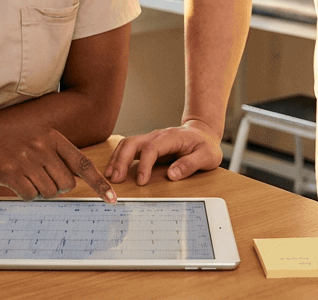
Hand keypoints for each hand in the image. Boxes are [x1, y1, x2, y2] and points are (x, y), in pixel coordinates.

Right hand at [0, 126, 115, 202]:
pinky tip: (17, 181)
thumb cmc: (11, 142)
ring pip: (50, 192)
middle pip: (66, 184)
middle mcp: (42, 147)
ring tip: (27, 176)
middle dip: (57, 187)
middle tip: (41, 177)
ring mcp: (27, 160)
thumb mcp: (39, 138)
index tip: (112, 198)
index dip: (99, 183)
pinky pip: (31, 195)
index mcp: (53, 137)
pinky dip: (26, 194)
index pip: (83, 164)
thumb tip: (78, 179)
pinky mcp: (12, 173)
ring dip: (40, 190)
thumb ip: (58, 155)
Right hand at [104, 120, 222, 184]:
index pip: (152, 148)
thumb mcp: (207, 156)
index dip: (144, 165)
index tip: (141, 182)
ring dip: (116, 160)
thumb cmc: (205, 146)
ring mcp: (150, 140)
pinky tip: (113, 171)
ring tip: (110, 177)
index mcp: (171, 137)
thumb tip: (171, 175)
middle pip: (133, 143)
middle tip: (115, 179)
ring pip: (127, 145)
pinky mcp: (146, 146)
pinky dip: (118, 159)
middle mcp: (156, 136)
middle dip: (121, 160)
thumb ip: (191, 164)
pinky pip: (128, 150)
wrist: (202, 134)